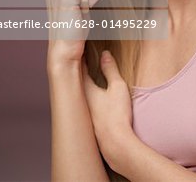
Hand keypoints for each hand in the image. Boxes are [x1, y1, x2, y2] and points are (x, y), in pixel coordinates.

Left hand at [82, 50, 133, 168]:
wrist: (116, 146)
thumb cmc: (116, 115)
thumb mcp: (117, 87)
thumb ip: (110, 69)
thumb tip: (105, 54)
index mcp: (86, 89)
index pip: (80, 69)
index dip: (81, 58)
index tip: (81, 49)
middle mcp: (82, 100)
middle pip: (78, 81)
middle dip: (80, 69)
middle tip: (82, 58)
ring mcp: (86, 113)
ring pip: (82, 93)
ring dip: (85, 83)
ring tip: (89, 74)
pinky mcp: (92, 123)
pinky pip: (88, 103)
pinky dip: (90, 95)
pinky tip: (97, 98)